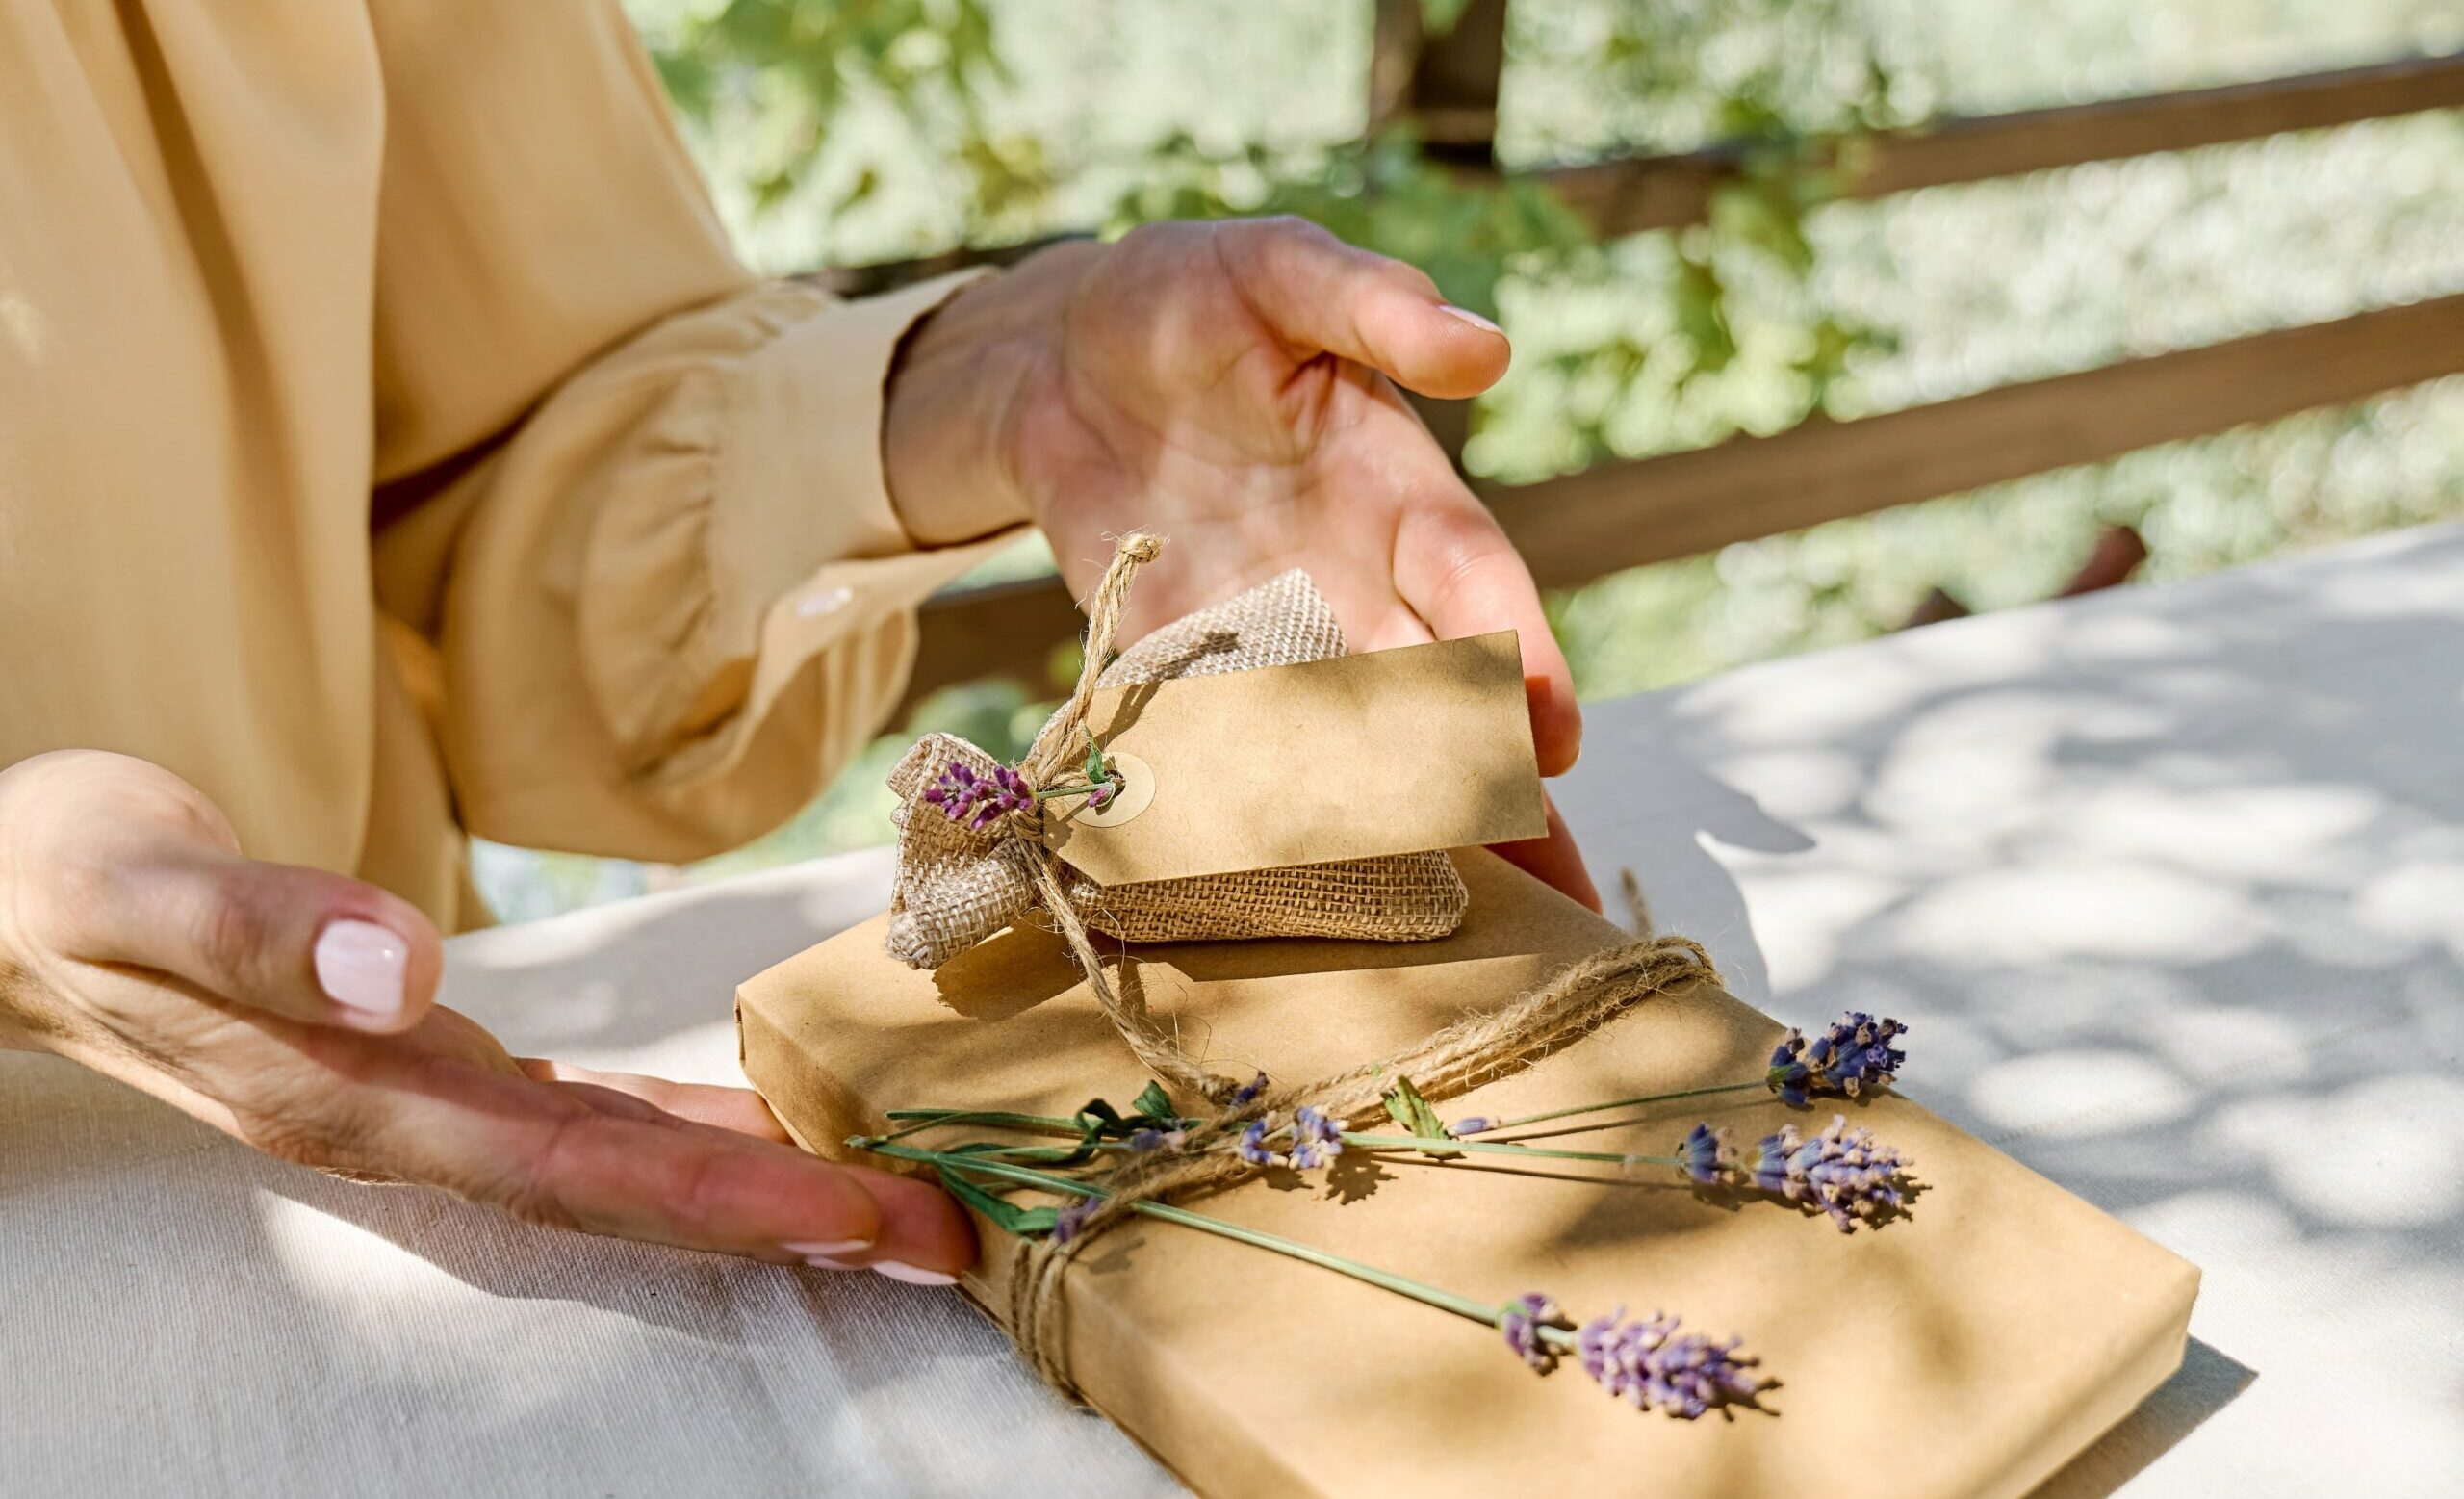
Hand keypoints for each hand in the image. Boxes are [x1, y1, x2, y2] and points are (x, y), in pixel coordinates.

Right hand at [0, 750, 972, 1279]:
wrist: (1, 904)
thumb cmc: (57, 878)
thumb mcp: (129, 880)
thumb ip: (256, 925)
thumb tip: (396, 964)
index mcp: (354, 1093)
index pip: (571, 1168)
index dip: (719, 1199)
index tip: (856, 1217)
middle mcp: (407, 1121)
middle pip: (629, 1189)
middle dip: (791, 1218)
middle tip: (952, 1238)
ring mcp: (424, 1101)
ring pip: (622, 1160)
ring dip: (764, 1186)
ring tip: (905, 1203)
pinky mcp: (433, 1062)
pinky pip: (589, 1116)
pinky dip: (690, 1130)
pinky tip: (770, 1129)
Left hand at [886, 217, 1598, 908]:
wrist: (1062, 355)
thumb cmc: (1197, 294)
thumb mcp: (1283, 272)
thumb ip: (1373, 308)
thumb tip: (1484, 348)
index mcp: (1399, 493)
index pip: (1480, 587)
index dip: (1524, 659)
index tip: (1554, 736)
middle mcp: (1353, 583)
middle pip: (1441, 703)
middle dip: (1496, 799)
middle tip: (1543, 903)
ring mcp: (1270, 636)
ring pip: (1349, 751)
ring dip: (1389, 834)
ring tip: (1432, 931)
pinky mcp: (1181, 669)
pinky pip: (1230, 753)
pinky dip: (1256, 819)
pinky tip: (1282, 898)